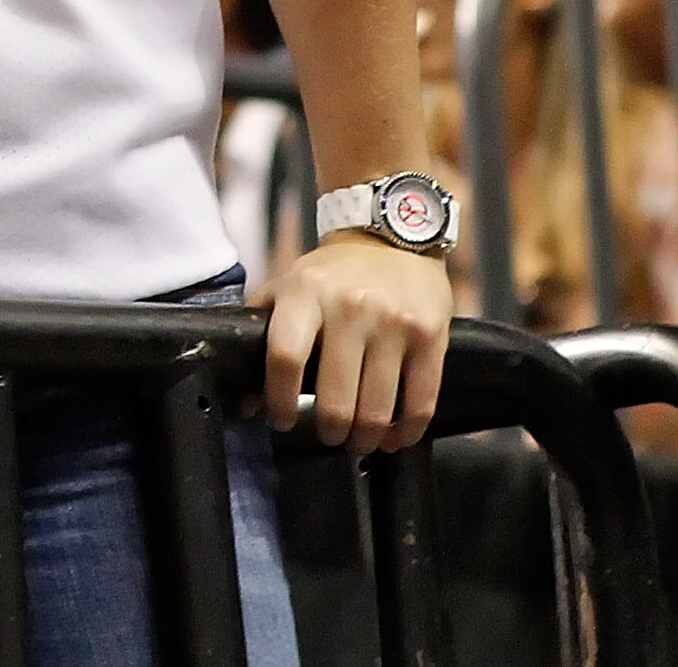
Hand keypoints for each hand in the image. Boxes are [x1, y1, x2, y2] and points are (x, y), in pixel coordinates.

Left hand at [260, 230, 451, 454]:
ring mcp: (394, 322)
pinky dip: (406, 431)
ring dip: (365, 438)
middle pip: (336, 397)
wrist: (392, 237)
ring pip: (378, 409)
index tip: (281, 420)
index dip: (280, 400)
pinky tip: (394, 437)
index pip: (286, 357)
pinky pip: (420, 402)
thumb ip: (261, 335)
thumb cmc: (332, 272)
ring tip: (358, 441)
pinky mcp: (431, 336)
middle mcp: (349, 307)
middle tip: (328, 436)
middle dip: (329, 431)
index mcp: (306, 293)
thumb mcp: (287, 286)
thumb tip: (246, 402)